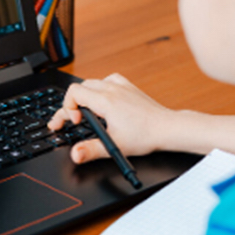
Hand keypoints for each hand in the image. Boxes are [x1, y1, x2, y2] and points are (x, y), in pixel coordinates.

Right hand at [47, 73, 173, 162]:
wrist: (167, 128)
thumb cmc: (146, 136)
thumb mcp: (115, 146)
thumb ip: (91, 150)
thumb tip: (75, 155)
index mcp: (106, 101)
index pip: (73, 92)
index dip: (68, 107)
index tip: (75, 122)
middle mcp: (112, 89)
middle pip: (79, 87)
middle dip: (72, 104)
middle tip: (74, 121)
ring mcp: (121, 85)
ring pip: (92, 82)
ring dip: (84, 96)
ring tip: (86, 112)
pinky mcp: (128, 86)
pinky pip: (106, 79)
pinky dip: (99, 89)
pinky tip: (103, 101)